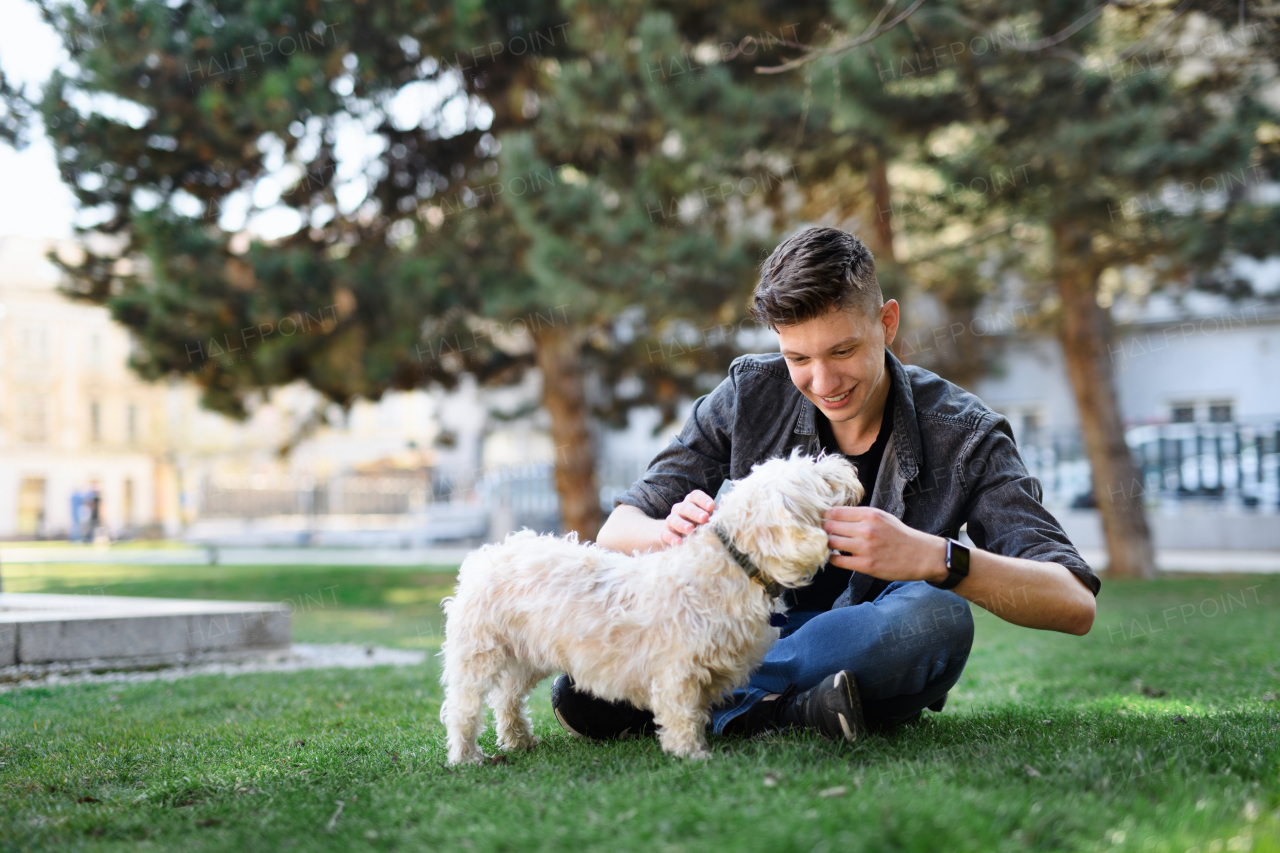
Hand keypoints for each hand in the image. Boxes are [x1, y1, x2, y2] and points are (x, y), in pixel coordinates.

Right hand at [661, 490, 714, 547]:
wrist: (675, 537)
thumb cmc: (696, 525)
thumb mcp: (707, 517)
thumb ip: (718, 509)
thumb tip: (731, 495)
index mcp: (691, 503)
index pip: (695, 496)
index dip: (703, 500)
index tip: (712, 506)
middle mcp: (680, 509)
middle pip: (686, 507)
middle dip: (695, 512)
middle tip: (705, 518)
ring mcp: (671, 521)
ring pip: (674, 519)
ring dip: (682, 524)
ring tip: (691, 529)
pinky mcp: (664, 533)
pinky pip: (665, 533)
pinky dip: (671, 537)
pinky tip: (678, 542)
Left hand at [823, 506, 947, 582]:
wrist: (921, 555)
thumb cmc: (899, 535)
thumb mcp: (882, 517)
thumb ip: (860, 515)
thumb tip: (834, 516)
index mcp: (870, 515)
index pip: (834, 512)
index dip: (825, 517)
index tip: (823, 521)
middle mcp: (866, 529)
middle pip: (830, 527)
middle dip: (824, 530)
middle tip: (824, 534)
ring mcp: (865, 548)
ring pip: (831, 543)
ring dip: (828, 544)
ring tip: (833, 546)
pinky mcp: (866, 565)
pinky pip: (838, 561)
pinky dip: (834, 558)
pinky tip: (838, 557)